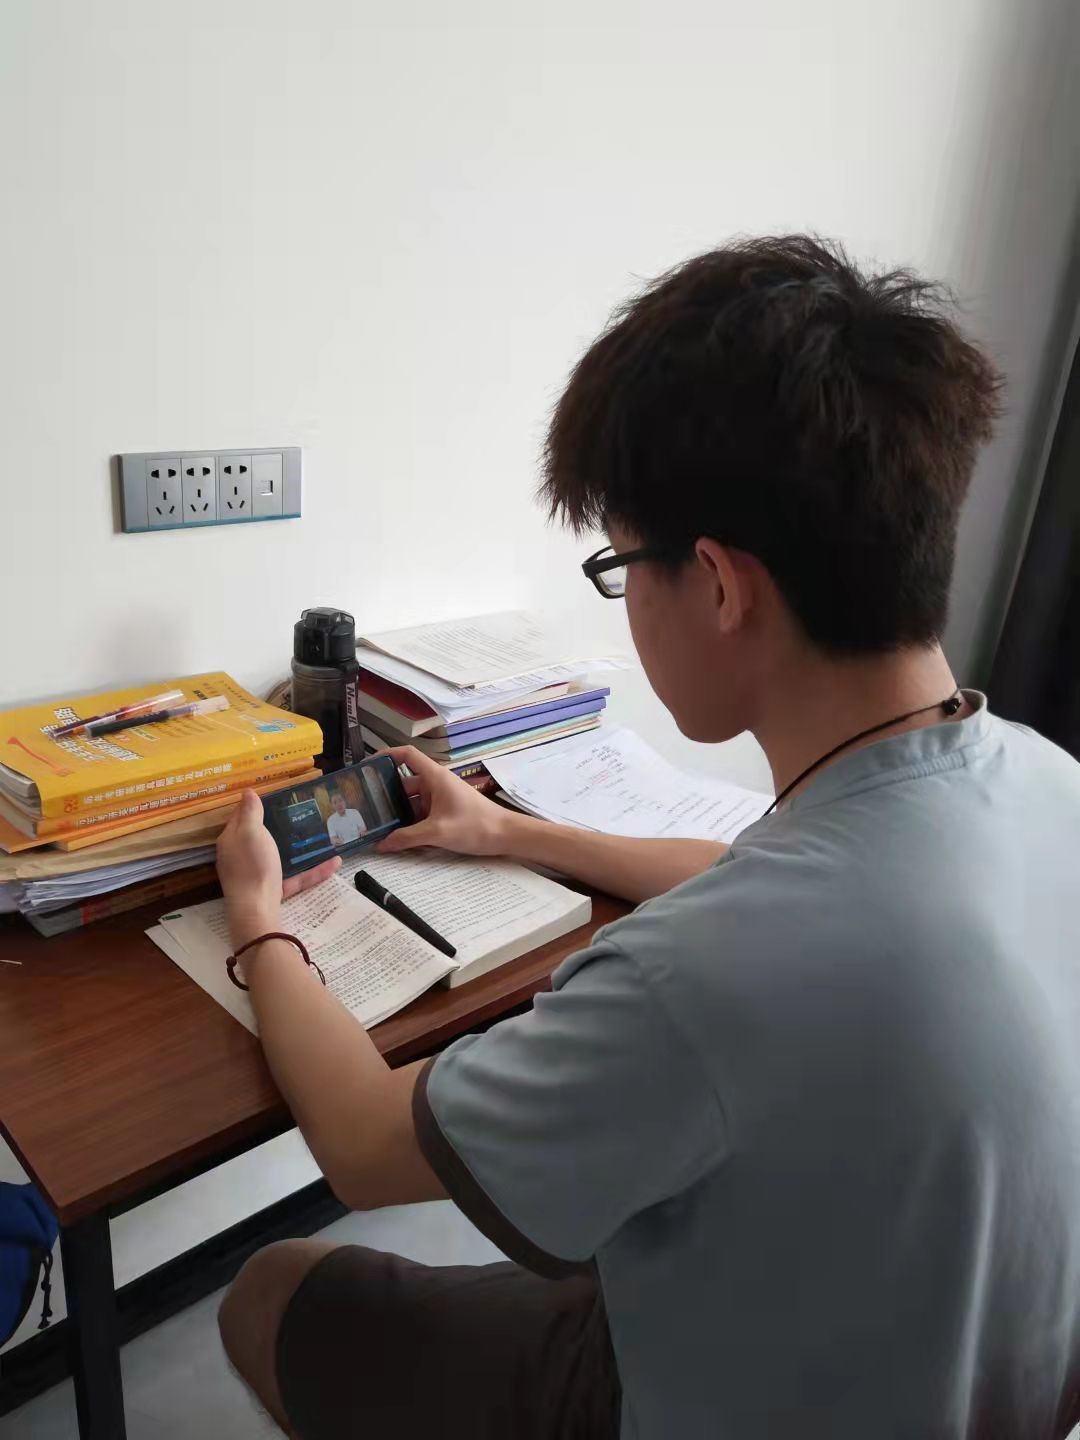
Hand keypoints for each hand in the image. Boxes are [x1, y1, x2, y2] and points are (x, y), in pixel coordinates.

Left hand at [217, 791, 340, 947]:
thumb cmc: (252, 866)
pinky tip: (334, 863)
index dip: (254, 806)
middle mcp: (241, 858)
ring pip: (280, 857)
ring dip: (300, 849)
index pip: (240, 818)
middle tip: (300, 813)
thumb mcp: (251, 832)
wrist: (256, 912)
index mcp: (232, 841)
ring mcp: (258, 875)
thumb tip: (247, 792)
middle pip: (259, 837)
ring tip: (321, 836)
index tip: (274, 796)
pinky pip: (295, 877)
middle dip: (278, 826)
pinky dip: (313, 871)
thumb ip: (251, 812)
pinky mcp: (274, 891)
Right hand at [375, 747, 512, 856]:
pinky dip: (410, 822)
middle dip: (385, 794)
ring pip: (411, 801)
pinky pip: (421, 813)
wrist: (505, 836)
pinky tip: (396, 835)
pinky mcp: (444, 811)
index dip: (386, 755)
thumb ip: (407, 838)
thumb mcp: (438, 832)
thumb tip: (381, 843)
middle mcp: (436, 784)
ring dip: (398, 812)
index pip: (406, 755)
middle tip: (364, 807)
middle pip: (403, 782)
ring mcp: (440, 798)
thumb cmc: (476, 826)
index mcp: (435, 777)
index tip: (367, 766)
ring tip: (375, 824)